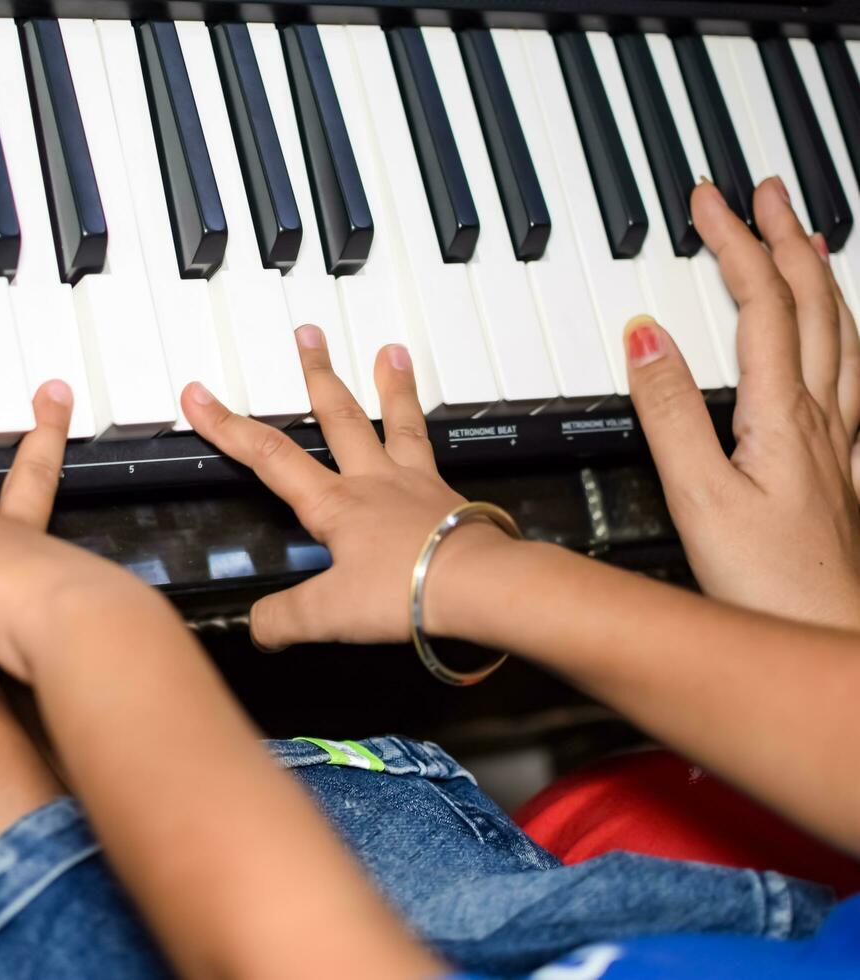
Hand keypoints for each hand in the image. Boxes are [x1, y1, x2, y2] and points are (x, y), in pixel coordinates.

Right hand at [181, 330, 511, 649]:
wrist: (479, 585)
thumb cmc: (408, 590)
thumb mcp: (329, 615)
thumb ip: (285, 619)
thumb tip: (258, 628)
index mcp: (334, 504)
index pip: (269, 455)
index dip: (228, 425)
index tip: (202, 396)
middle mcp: (373, 482)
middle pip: (339, 416)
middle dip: (316, 374)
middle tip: (308, 336)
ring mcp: (415, 484)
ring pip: (397, 423)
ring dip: (391, 386)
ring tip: (390, 353)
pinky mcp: (449, 498)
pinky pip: (434, 454)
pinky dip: (428, 435)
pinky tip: (430, 431)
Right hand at [625, 177, 859, 627]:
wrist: (824, 639)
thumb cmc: (769, 586)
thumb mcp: (699, 497)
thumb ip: (669, 413)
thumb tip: (645, 337)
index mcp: (784, 416)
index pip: (762, 306)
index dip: (735, 244)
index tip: (709, 201)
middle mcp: (823, 419)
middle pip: (813, 305)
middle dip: (786, 239)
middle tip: (763, 193)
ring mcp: (841, 444)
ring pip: (843, 336)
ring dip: (819, 278)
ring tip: (807, 240)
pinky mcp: (842, 474)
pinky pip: (854, 382)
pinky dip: (843, 339)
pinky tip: (842, 346)